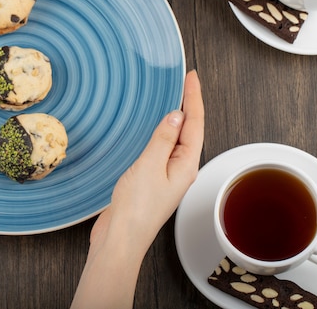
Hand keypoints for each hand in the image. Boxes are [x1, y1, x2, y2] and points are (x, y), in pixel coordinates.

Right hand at [89, 69, 203, 256]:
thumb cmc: (136, 209)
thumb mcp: (150, 166)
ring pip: (176, 139)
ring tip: (176, 98)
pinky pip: (161, 149)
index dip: (193, 98)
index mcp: (185, 165)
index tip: (192, 78)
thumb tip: (175, 116)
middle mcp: (180, 169)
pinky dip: (161, 133)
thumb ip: (163, 139)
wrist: (121, 238)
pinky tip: (156, 129)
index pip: (194, 124)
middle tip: (187, 81)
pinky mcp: (152, 179)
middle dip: (190, 104)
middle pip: (190, 130)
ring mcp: (166, 175)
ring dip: (177, 118)